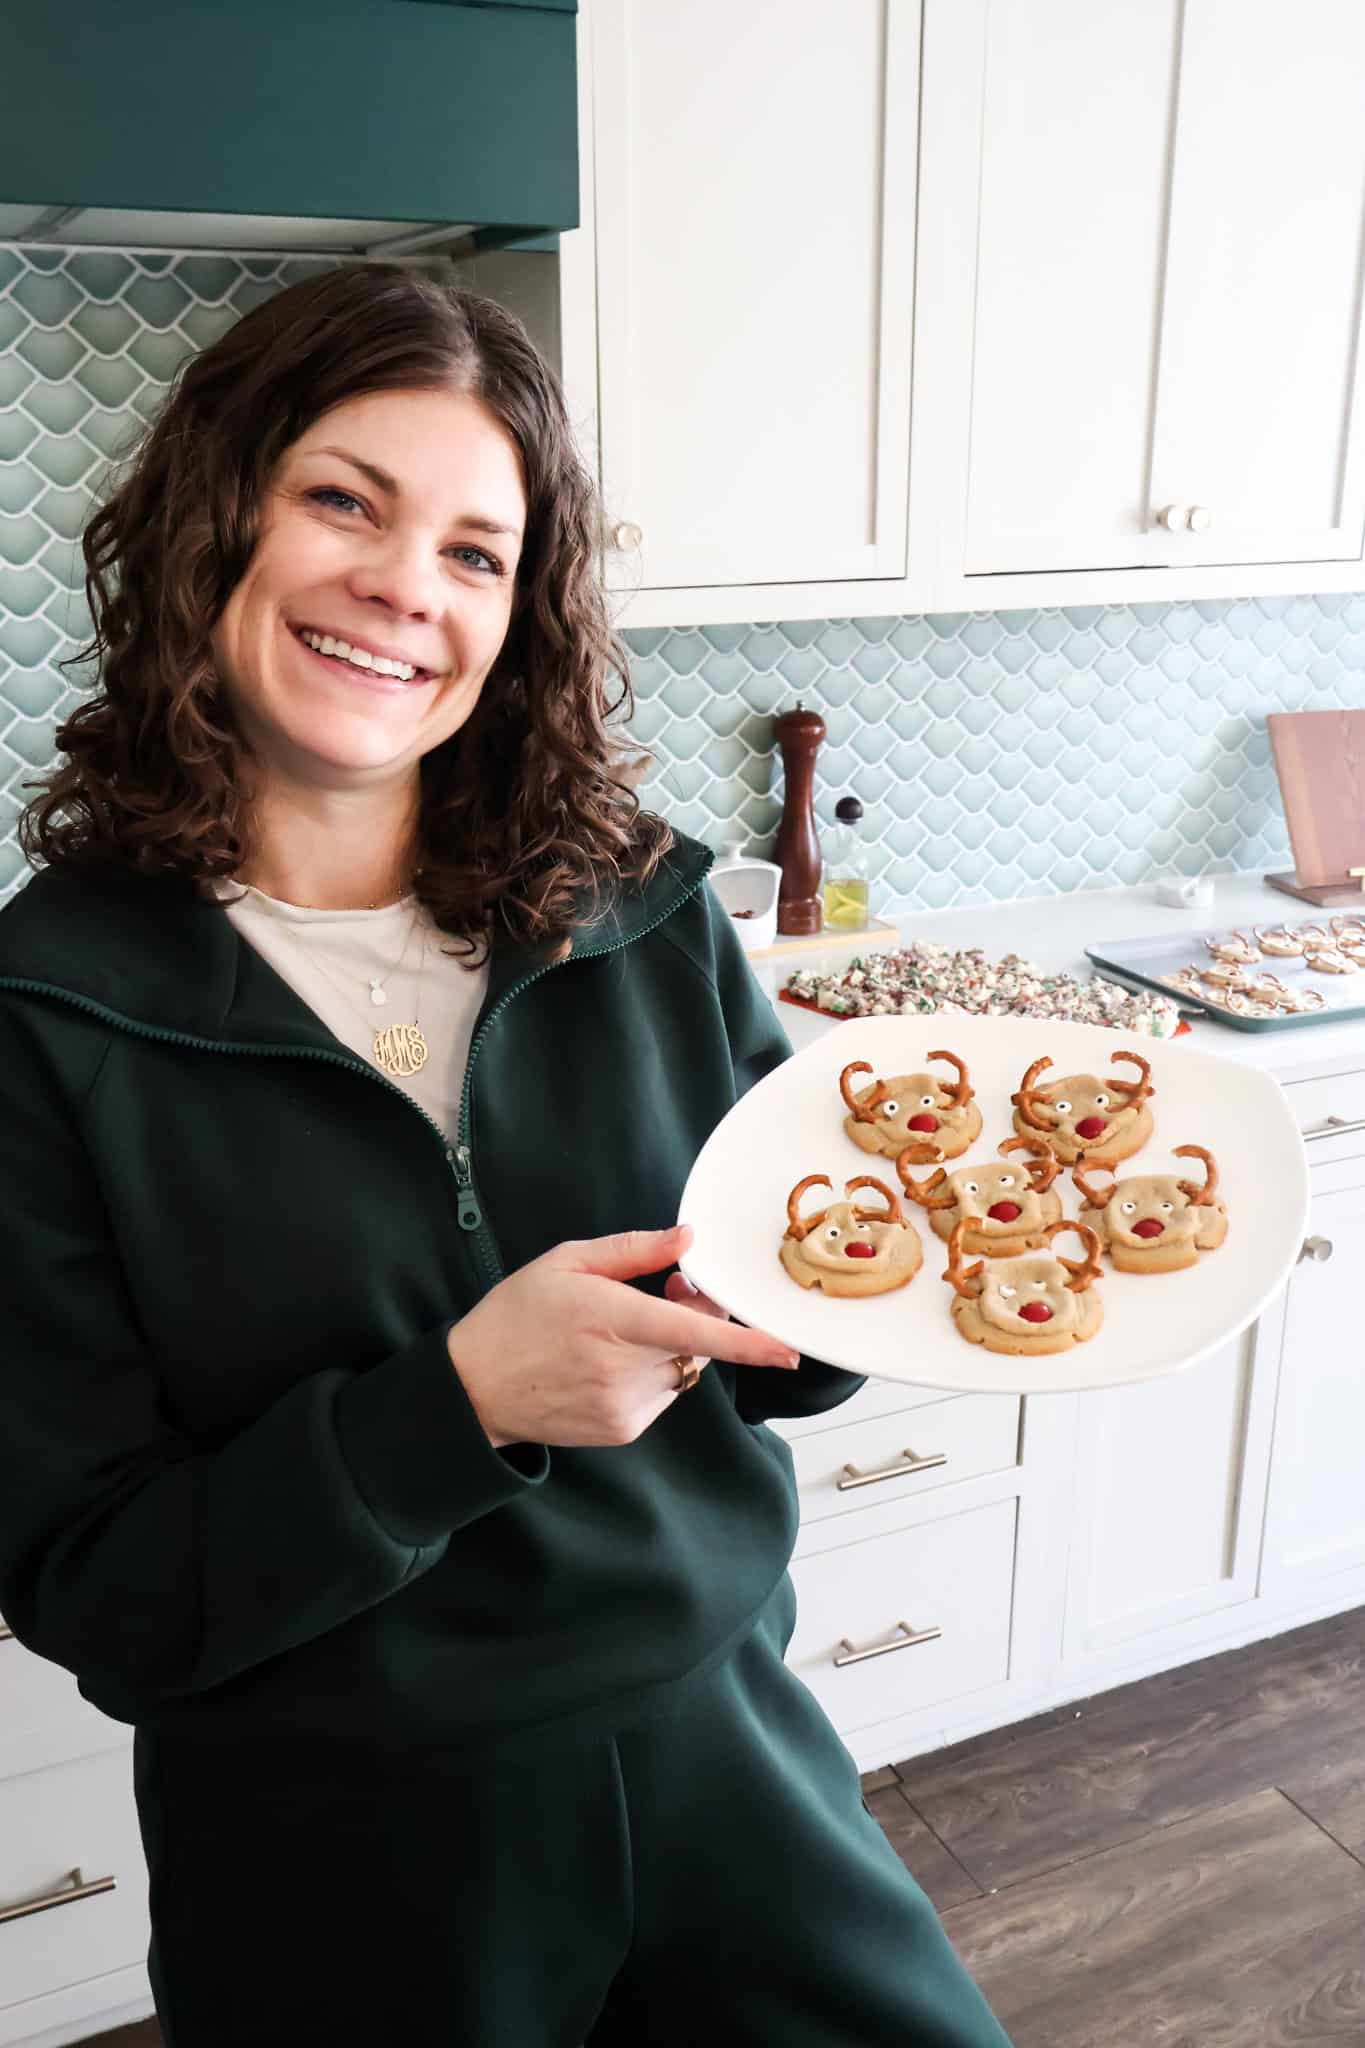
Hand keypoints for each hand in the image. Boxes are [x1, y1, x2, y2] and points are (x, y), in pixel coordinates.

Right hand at [447, 1224, 800, 1449]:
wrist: (474, 1388)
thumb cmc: (517, 1316)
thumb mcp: (565, 1262)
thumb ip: (633, 1250)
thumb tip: (688, 1239)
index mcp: (611, 1319)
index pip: (694, 1334)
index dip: (747, 1344)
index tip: (788, 1351)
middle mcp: (624, 1368)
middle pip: (697, 1345)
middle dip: (698, 1315)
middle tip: (671, 1289)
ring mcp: (625, 1406)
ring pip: (683, 1370)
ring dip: (673, 1348)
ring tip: (624, 1331)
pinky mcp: (623, 1429)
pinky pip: (662, 1394)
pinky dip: (652, 1375)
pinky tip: (609, 1364)